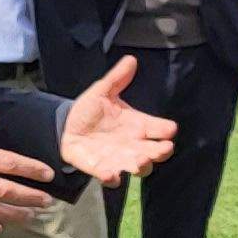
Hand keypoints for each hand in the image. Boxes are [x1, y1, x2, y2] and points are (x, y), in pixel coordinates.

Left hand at [57, 56, 180, 183]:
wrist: (67, 127)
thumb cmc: (90, 110)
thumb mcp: (102, 91)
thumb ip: (117, 78)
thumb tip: (131, 59)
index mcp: (139, 125)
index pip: (160, 129)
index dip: (166, 130)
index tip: (170, 129)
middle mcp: (134, 144)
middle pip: (156, 152)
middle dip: (161, 152)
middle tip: (164, 149)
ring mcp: (120, 158)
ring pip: (139, 167)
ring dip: (142, 166)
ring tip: (140, 161)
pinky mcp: (102, 169)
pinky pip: (111, 177)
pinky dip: (112, 178)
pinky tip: (111, 175)